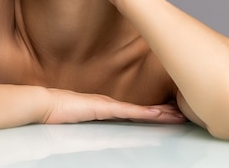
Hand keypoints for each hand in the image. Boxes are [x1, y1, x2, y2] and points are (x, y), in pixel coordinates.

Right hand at [40, 88, 185, 124]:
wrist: (45, 103)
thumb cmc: (57, 111)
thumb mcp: (78, 117)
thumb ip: (90, 118)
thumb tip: (96, 126)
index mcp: (107, 107)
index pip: (136, 110)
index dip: (154, 110)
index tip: (170, 111)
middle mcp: (111, 104)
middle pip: (143, 109)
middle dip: (164, 111)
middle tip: (183, 112)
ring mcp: (109, 105)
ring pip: (141, 110)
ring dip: (161, 113)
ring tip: (179, 114)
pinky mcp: (105, 108)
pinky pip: (130, 112)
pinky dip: (146, 113)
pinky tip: (159, 114)